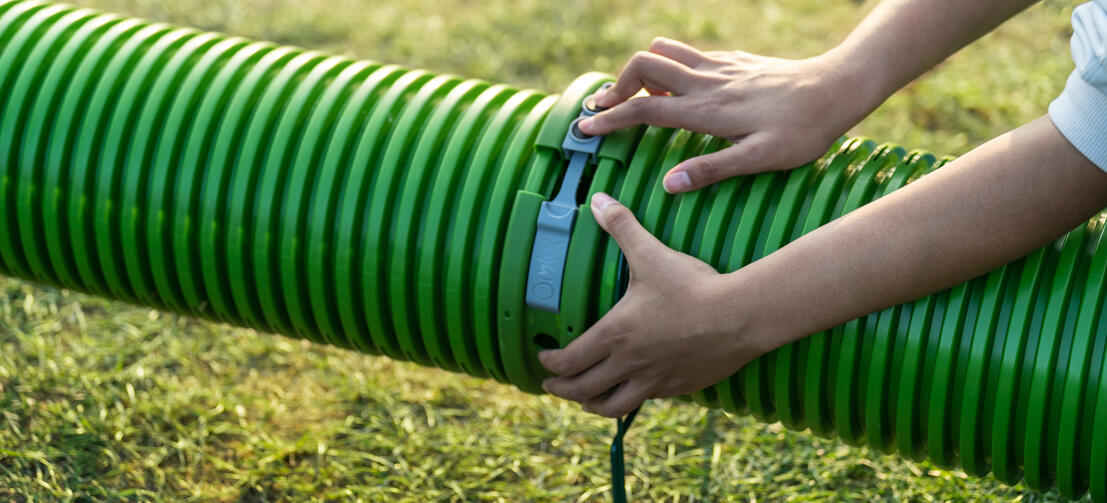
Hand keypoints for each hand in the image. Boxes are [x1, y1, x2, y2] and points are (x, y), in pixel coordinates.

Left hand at [537, 193, 769, 416]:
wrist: (739, 317)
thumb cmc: (691, 286)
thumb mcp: (651, 253)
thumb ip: (622, 227)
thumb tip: (598, 200)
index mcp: (615, 335)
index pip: (570, 360)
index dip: (551, 363)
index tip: (545, 357)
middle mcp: (629, 364)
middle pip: (582, 390)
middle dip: (561, 389)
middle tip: (551, 385)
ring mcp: (654, 380)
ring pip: (611, 406)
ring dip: (592, 403)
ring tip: (585, 399)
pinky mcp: (678, 388)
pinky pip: (645, 401)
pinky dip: (629, 399)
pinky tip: (631, 390)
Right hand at [578, 37, 872, 193]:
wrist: (837, 89)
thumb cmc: (802, 130)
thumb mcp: (759, 160)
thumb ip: (711, 170)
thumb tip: (668, 185)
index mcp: (706, 111)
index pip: (644, 109)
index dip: (610, 119)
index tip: (584, 129)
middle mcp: (706, 82)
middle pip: (643, 65)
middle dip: (618, 85)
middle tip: (606, 110)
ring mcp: (719, 67)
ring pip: (664, 50)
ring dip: (640, 69)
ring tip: (633, 95)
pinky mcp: (733, 61)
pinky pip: (689, 53)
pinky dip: (669, 64)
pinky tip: (675, 85)